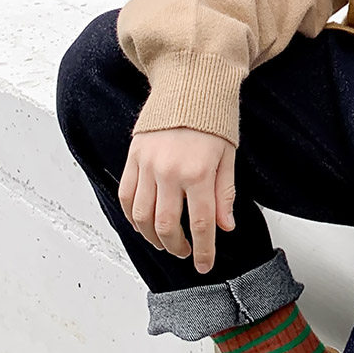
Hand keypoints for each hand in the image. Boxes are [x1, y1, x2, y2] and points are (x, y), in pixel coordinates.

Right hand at [118, 128, 235, 274]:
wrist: (189, 87)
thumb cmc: (214, 122)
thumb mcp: (228, 157)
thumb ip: (225, 194)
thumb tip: (226, 227)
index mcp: (199, 172)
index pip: (202, 222)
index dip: (203, 249)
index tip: (204, 266)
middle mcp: (169, 172)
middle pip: (166, 225)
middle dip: (177, 246)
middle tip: (186, 252)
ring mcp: (147, 166)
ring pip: (141, 216)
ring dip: (152, 236)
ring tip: (166, 242)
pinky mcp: (132, 159)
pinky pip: (125, 196)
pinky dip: (131, 216)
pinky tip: (143, 223)